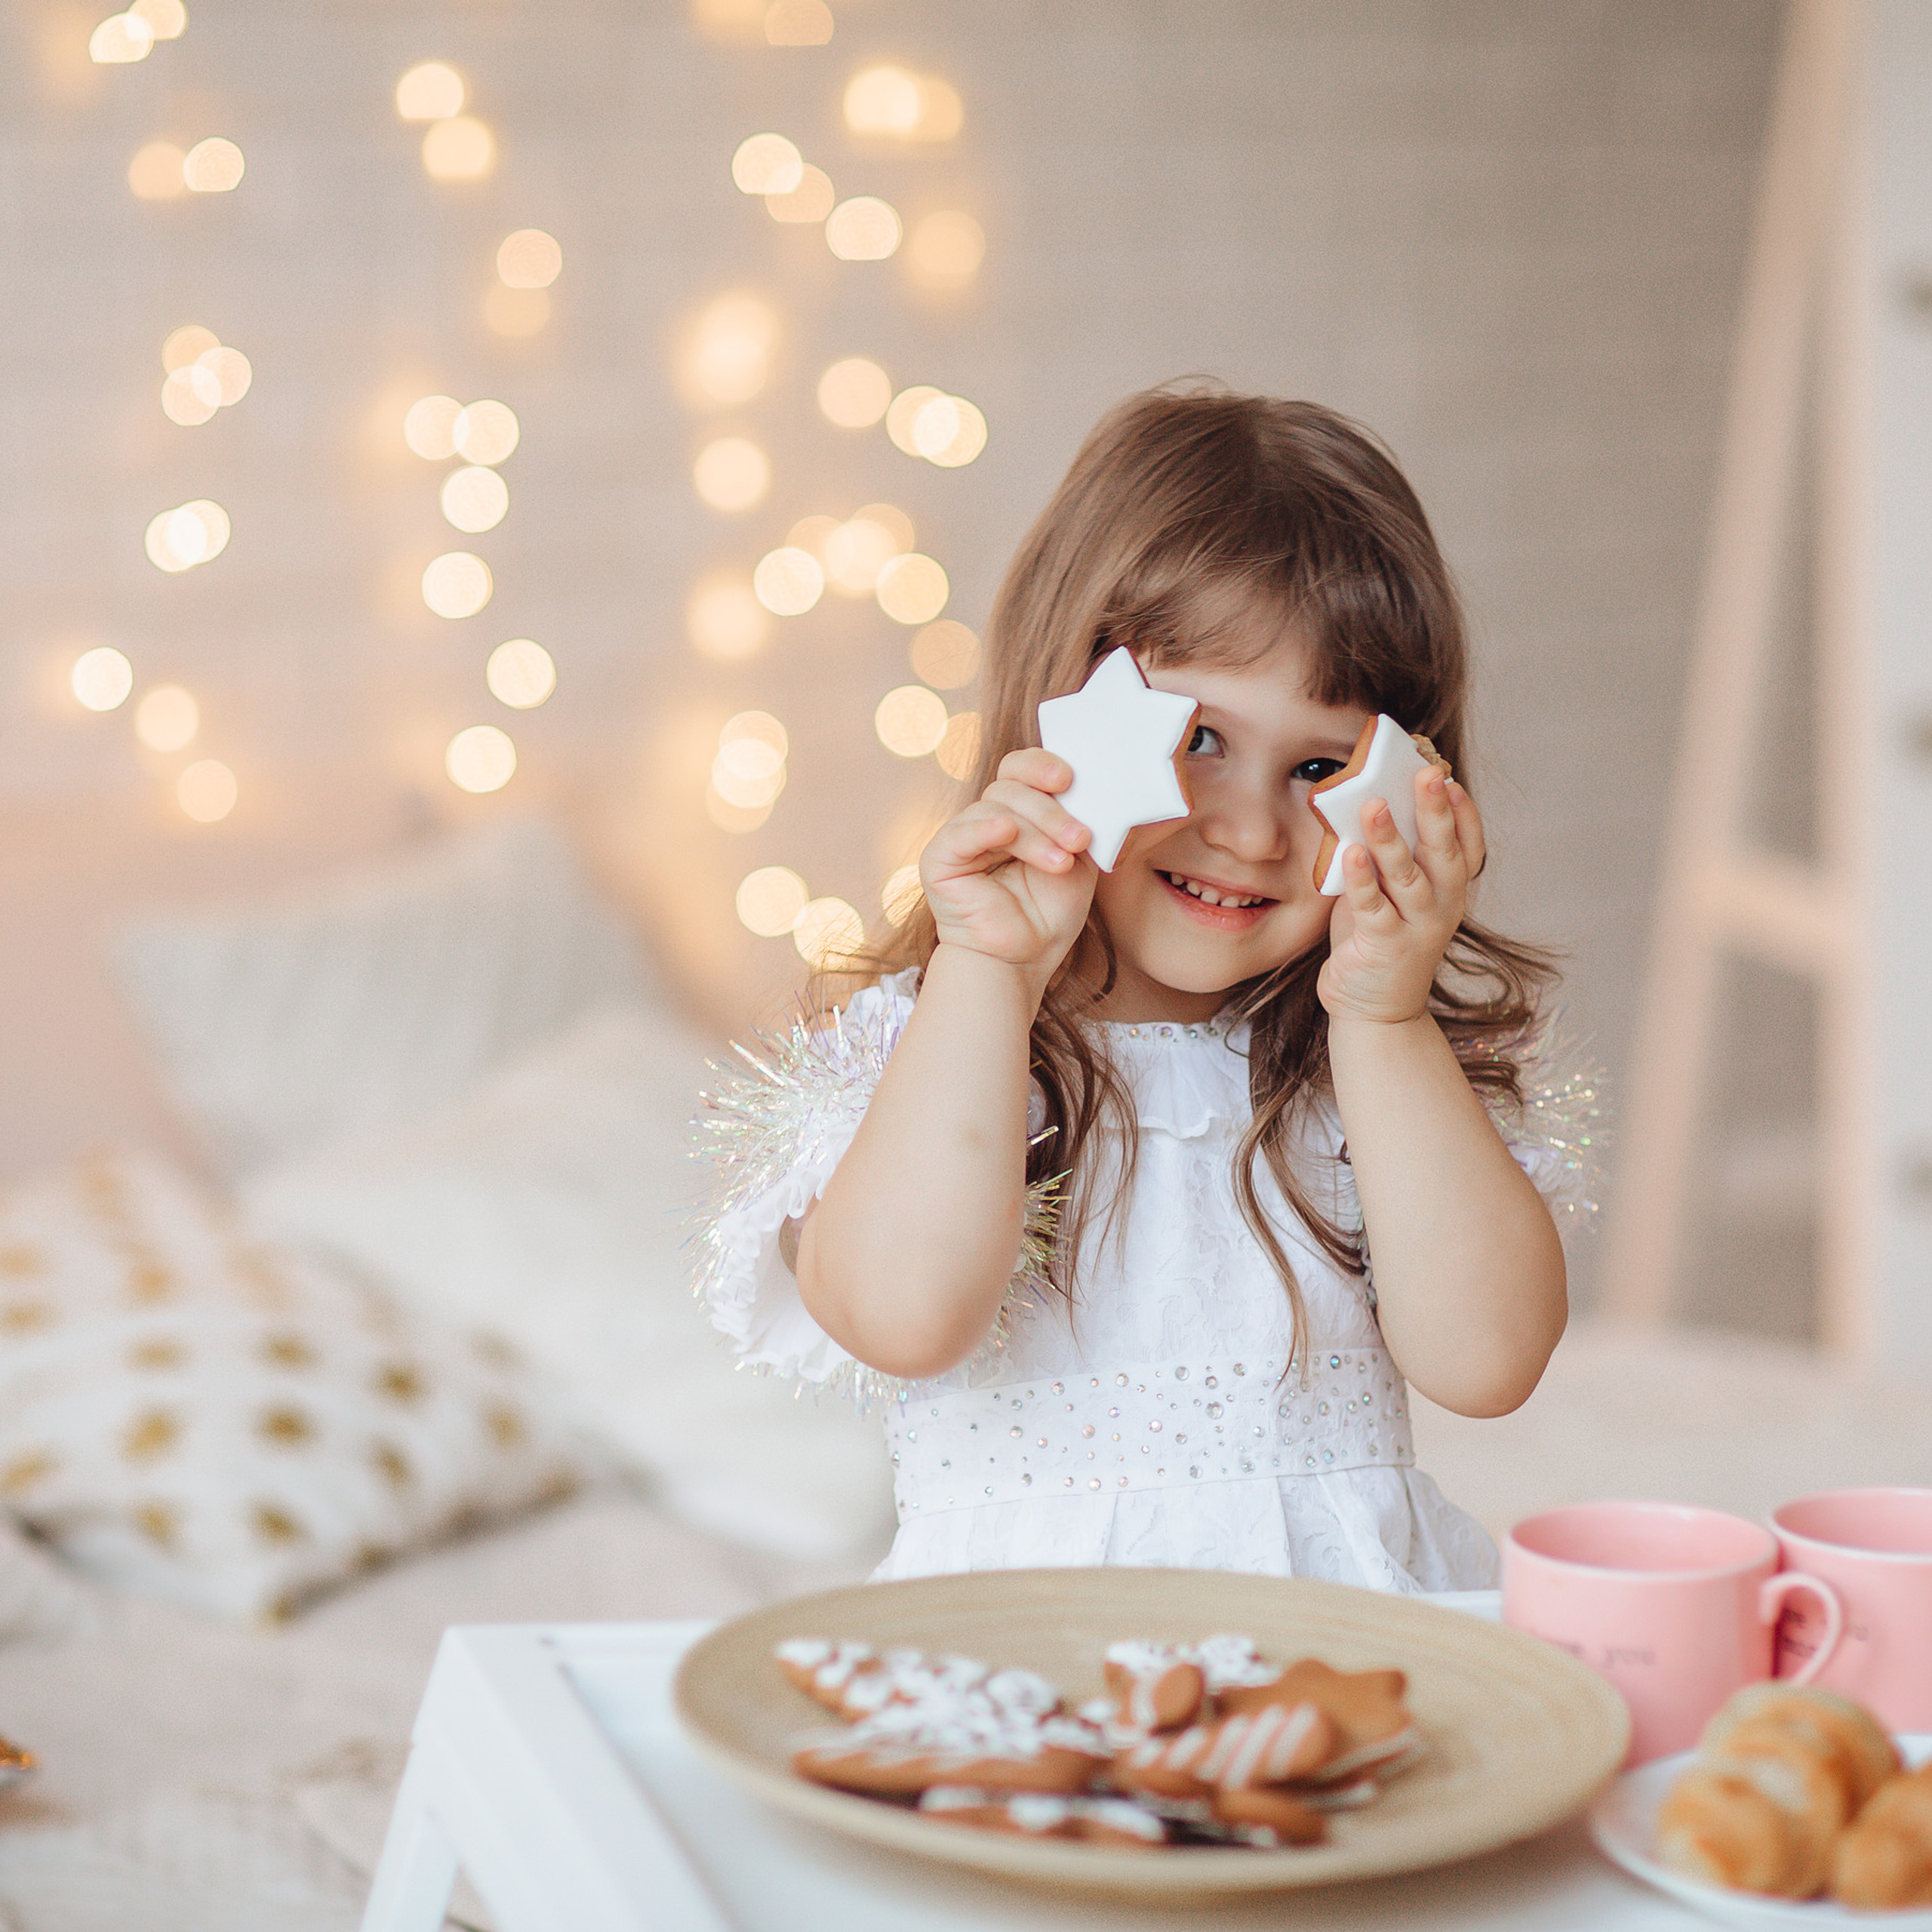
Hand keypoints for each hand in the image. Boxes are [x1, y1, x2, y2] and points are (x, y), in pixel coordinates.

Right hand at [920, 749, 1095, 984]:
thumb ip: (1076, 820)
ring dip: (1035, 834)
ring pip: (996, 808)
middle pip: (1012, 786)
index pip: (1021, 770)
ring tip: (1060, 865)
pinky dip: (986, 828)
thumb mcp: (1076, 858)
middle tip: (1080, 838)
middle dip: (1051, 811)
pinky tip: (1007, 833)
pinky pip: (961, 832)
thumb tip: (1088, 785)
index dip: (1042, 765)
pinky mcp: (939, 859)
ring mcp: (961, 837)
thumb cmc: (1048, 915)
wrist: (1020, 962)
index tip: (1071, 778)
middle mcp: (986, 819)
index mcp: (1016, 813)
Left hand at [1318, 769, 1483, 1025]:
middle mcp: (1442, 908)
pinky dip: (1361, 879)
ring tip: (1374, 804)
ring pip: (1407, 876)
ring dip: (1390, 838)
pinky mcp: (1384, 947)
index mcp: (1449, 891)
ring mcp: (1416, 929)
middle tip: (1427, 774)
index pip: (1468, 848)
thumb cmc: (1378, 941)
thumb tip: (1366, 804)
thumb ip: (1388, 859)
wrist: (1374, 1012)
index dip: (1463, 814)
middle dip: (1434, 812)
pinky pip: (1372, 907)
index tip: (1450, 780)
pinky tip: (1351, 852)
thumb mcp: (1391, 895)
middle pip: (1442, 853)